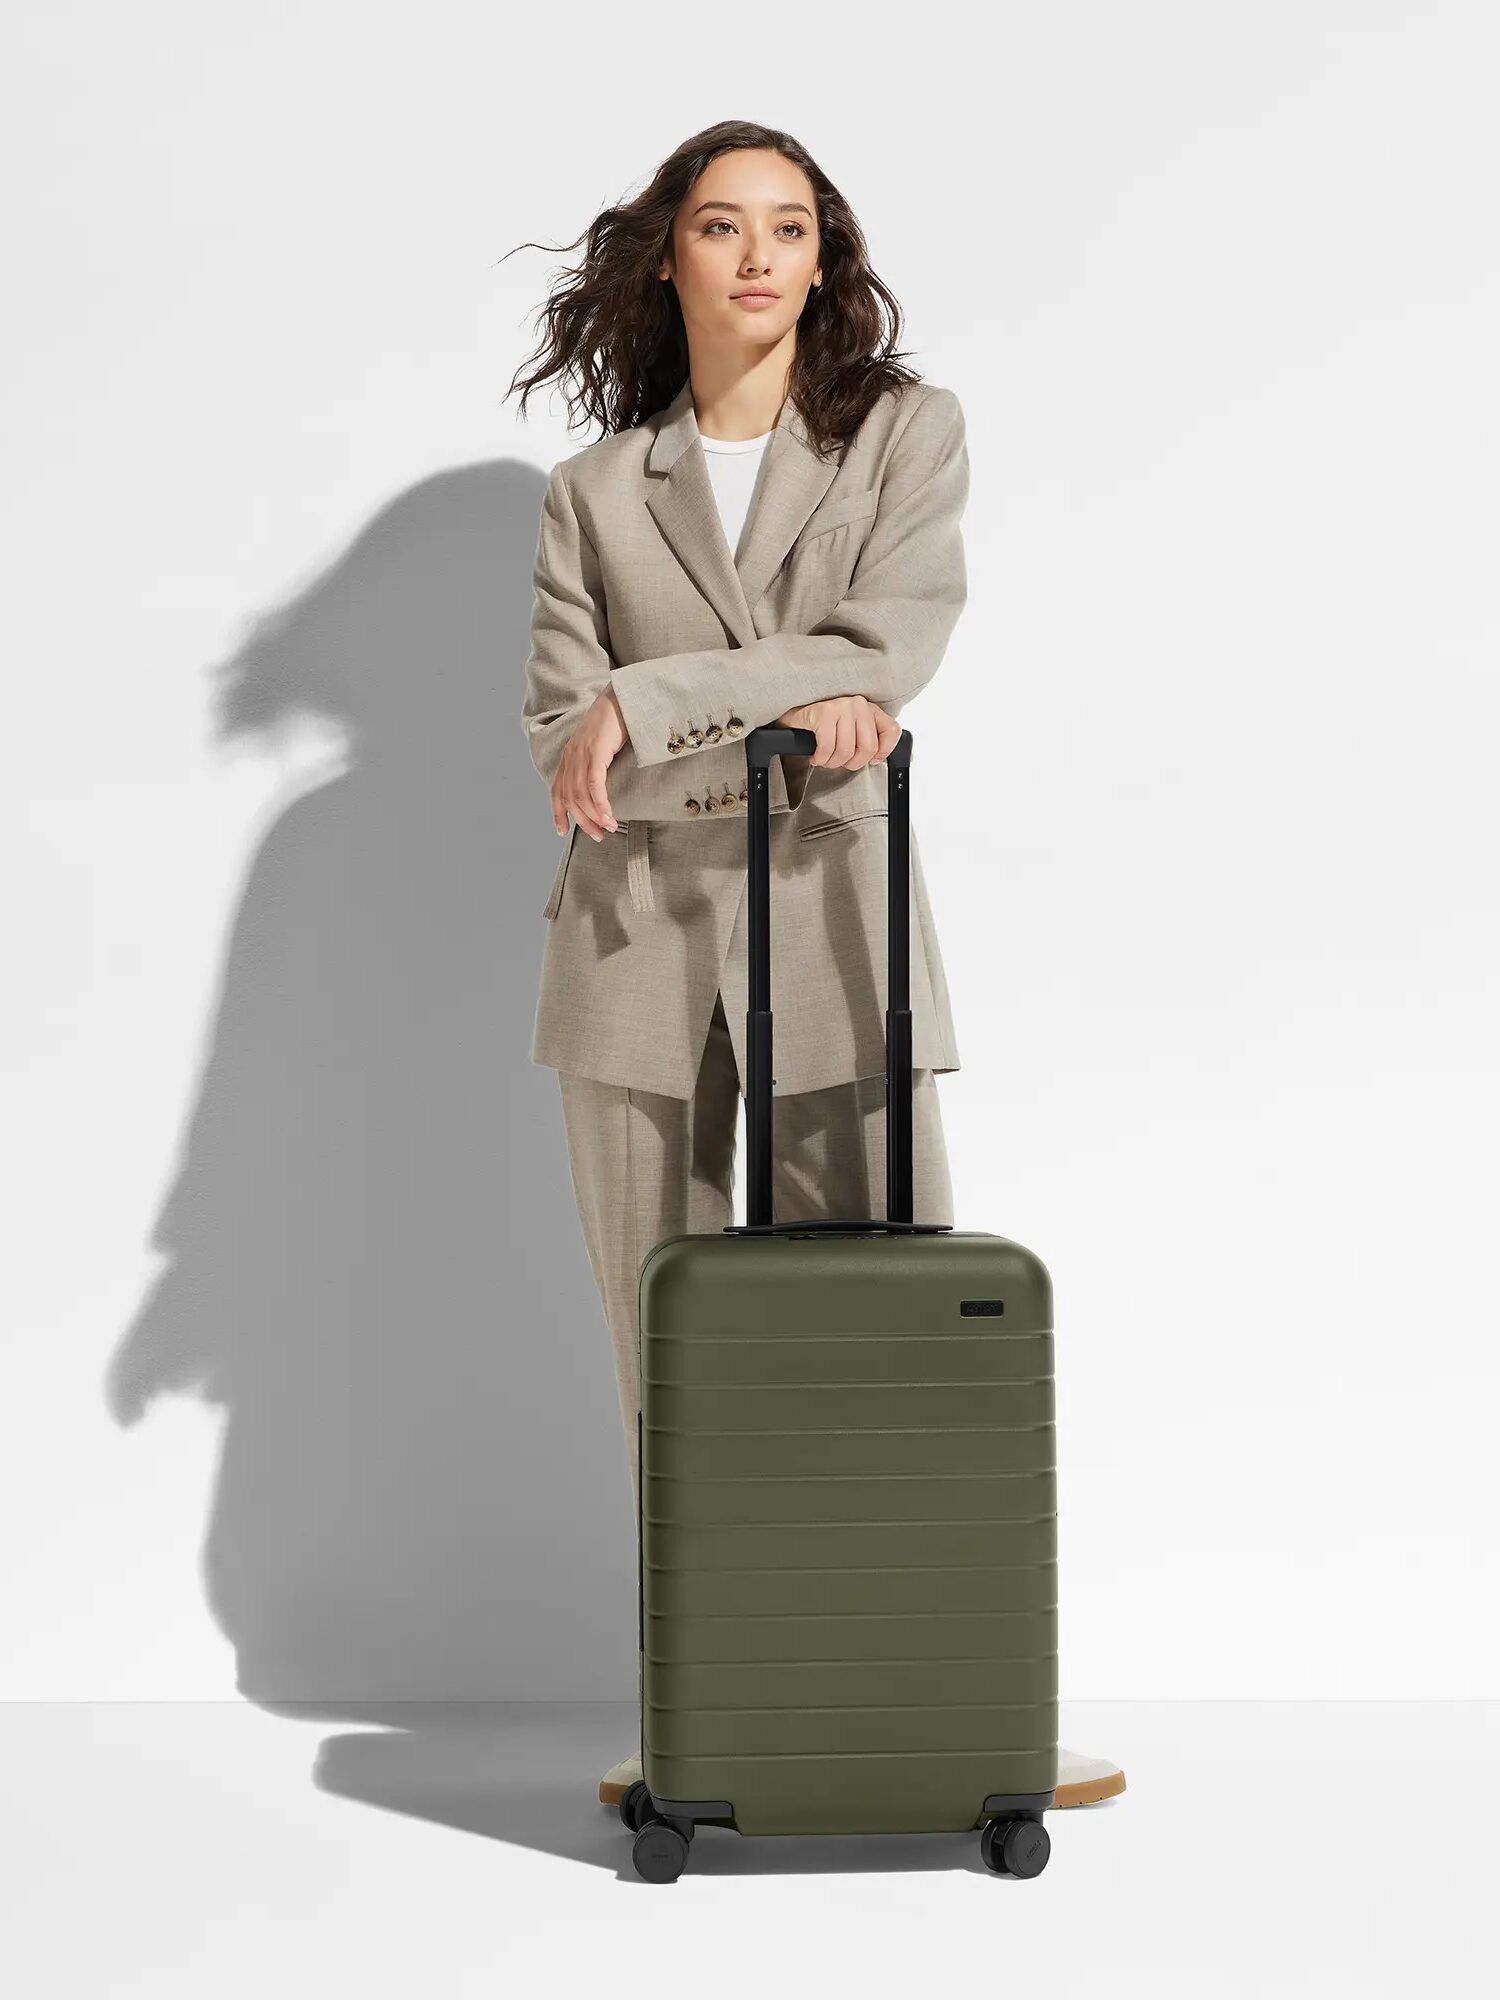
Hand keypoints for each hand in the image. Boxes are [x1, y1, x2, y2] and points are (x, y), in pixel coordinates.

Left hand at [552, 687, 625, 840]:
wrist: (620, 698)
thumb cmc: (614, 722)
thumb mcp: (599, 746)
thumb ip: (594, 763)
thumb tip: (600, 785)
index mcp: (569, 756)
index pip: (557, 790)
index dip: (557, 812)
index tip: (562, 831)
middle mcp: (570, 757)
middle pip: (570, 798)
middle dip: (583, 821)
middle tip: (597, 836)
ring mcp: (581, 754)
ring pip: (582, 795)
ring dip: (594, 816)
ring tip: (608, 829)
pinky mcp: (595, 752)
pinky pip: (594, 785)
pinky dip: (600, 804)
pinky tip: (608, 817)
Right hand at [773, 695, 901, 769]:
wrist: (796, 716)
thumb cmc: (824, 726)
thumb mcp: (852, 731)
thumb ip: (868, 741)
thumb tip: (876, 759)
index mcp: (870, 709)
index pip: (892, 731)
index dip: (883, 752)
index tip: (871, 760)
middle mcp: (859, 704)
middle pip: (868, 747)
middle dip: (852, 763)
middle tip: (840, 762)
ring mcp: (842, 707)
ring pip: (846, 750)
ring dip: (832, 762)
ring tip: (826, 759)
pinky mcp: (824, 713)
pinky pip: (828, 747)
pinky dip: (820, 758)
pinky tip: (816, 756)